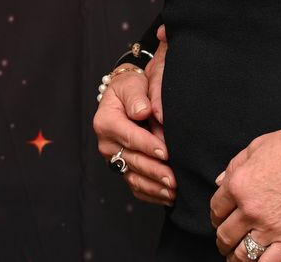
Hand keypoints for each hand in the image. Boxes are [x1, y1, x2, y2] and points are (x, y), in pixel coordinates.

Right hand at [92, 37, 173, 205]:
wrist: (128, 96)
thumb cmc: (131, 88)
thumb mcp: (132, 84)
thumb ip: (136, 97)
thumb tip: (142, 111)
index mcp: (106, 121)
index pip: (129, 136)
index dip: (148, 145)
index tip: (166, 152)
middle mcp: (107, 143)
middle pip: (133, 160)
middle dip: (155, 171)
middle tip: (174, 179)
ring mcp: (114, 158)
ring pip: (134, 177)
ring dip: (154, 187)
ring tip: (174, 192)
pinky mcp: (123, 168)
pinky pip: (135, 186)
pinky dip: (151, 193)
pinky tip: (167, 197)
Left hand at [209, 110, 280, 259]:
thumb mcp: (256, 146)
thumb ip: (234, 166)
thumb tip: (220, 183)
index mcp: (238, 185)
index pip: (216, 210)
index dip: (216, 216)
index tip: (220, 219)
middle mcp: (250, 209)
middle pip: (225, 234)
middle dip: (222, 240)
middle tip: (225, 241)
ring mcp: (270, 226)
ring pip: (242, 254)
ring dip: (234, 257)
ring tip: (235, 257)